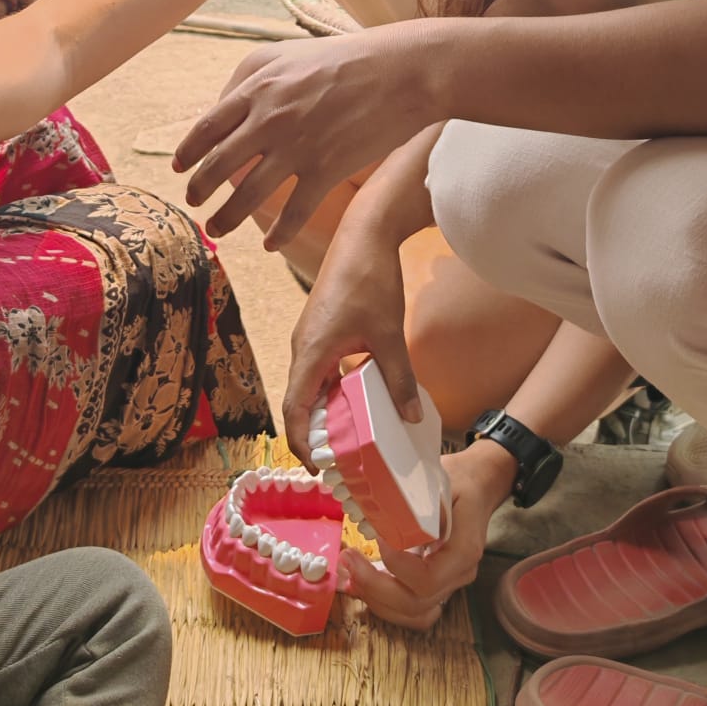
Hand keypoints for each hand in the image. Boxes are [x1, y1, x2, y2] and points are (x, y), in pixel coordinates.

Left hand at [173, 29, 425, 239]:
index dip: (188, 152)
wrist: (402, 71)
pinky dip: (278, 233)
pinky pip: (293, 211)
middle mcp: (269, 119)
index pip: (208, 128)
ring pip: (248, 195)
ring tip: (216, 229)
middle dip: (199, 189)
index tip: (178, 168)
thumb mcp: (287, 52)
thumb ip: (250, 75)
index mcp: (257, 88)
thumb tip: (223, 103)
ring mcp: (297, 147)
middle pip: (219, 166)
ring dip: (226, 218)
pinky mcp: (326, 170)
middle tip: (192, 202)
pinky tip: (270, 246)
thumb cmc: (346, 57)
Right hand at [282, 220, 418, 464]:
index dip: (301, 442)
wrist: (363, 236)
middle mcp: (303, 347)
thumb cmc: (370, 281)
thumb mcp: (388, 334)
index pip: (294, 409)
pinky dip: (333, 392)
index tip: (319, 469)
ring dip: (326, 413)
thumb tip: (411, 417)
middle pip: (300, 402)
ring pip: (311, 387)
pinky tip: (359, 403)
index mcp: (310, 351)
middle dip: (315, 435)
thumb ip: (399, 378)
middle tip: (340, 463)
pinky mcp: (321, 331)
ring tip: (352, 440)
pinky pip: (320, 372)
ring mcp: (310, 338)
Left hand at [340, 443, 514, 630]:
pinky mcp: (436, 584)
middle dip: (375, 587)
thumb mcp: (440, 480)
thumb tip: (382, 512)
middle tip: (348, 559)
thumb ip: (416, 501)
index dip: (398, 566)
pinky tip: (360, 582)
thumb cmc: (459, 481)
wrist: (478, 486)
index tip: (378, 538)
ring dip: (376, 599)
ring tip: (349, 573)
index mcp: (463, 550)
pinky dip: (383, 602)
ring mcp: (449, 584)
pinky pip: (411, 608)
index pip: (428, 578)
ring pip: (412, 614)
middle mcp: (458, 575)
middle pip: (416, 603)